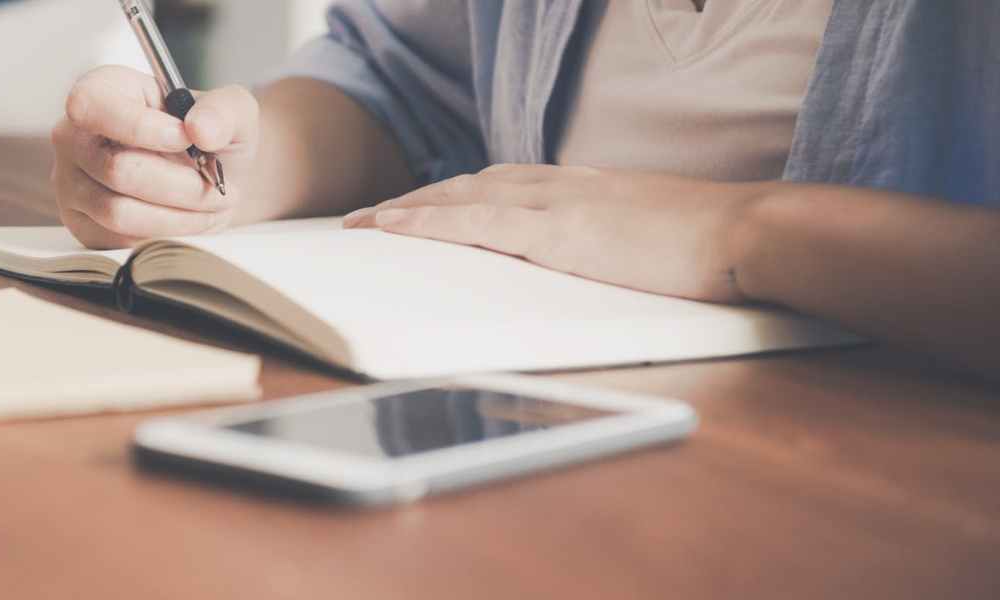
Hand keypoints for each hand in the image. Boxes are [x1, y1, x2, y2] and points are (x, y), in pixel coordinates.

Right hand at [51, 65, 258, 248]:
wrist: (209, 176)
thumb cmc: (209, 137)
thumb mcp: (231, 110)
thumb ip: (223, 109)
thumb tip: (200, 129)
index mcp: (101, 91)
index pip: (91, 107)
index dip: (140, 127)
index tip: (187, 139)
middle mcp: (73, 136)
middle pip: (116, 170)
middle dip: (180, 184)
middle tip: (217, 187)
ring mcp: (71, 183)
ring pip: (119, 212)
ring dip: (177, 216)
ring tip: (211, 206)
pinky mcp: (83, 225)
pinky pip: (120, 240)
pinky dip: (164, 236)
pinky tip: (188, 221)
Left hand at [344, 164, 765, 301]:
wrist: (749, 232)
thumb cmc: (711, 244)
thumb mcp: (647, 237)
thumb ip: (610, 242)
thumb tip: (593, 262)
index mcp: (582, 188)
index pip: (501, 185)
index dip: (454, 197)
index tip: (420, 208)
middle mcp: (561, 185)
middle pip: (469, 184)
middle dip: (416, 200)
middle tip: (368, 217)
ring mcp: (557, 203)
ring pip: (460, 196)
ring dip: (407, 209)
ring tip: (362, 223)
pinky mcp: (558, 231)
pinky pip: (475, 221)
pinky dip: (426, 221)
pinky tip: (390, 225)